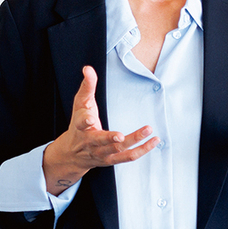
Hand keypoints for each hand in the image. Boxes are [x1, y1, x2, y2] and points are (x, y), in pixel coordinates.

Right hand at [40, 65, 155, 194]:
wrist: (73, 153)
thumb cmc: (78, 125)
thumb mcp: (80, 104)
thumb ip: (86, 86)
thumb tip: (88, 68)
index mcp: (80, 127)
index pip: (80, 123)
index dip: (84, 120)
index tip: (89, 118)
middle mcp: (90, 142)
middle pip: (100, 141)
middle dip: (110, 139)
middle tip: (120, 136)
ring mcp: (102, 153)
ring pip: (118, 150)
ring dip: (134, 141)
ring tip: (148, 130)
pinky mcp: (112, 160)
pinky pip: (128, 156)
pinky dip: (142, 150)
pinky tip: (154, 141)